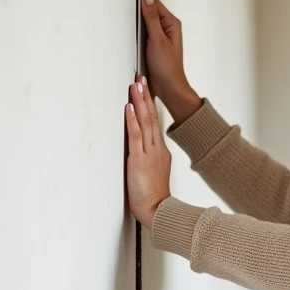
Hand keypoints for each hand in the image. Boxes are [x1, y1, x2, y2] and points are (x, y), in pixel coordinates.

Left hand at [125, 74, 171, 230]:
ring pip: (145, 122)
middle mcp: (157, 149)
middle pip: (151, 117)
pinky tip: (128, 107)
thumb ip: (150, 160)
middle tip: (141, 78)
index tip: (146, 89)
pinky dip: (132, 120)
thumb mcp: (154, 174)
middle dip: (146, 96)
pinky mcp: (139, 160)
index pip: (155, 122)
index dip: (150, 105)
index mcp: (160, 152)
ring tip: (136, 85)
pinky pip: (136, 136)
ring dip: (139, 102)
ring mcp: (149, 153)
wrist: (159, 211)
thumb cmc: (155, 198)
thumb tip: (141, 152)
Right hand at [140, 0, 198, 118]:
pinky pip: (142, 34)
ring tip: (129, 28)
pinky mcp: (152, 45)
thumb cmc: (167, 67)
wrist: (168, 88)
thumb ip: (151, 17)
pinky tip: (132, 38)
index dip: (142, 1)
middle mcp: (166, 28)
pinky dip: (136, 34)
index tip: (131, 0)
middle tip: (128, 16)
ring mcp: (159, 36)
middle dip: (138, 13)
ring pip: (144, 23)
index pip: (155, 3)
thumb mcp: (157, 39)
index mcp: (172, 23)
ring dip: (136, 25)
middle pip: (149, 12)